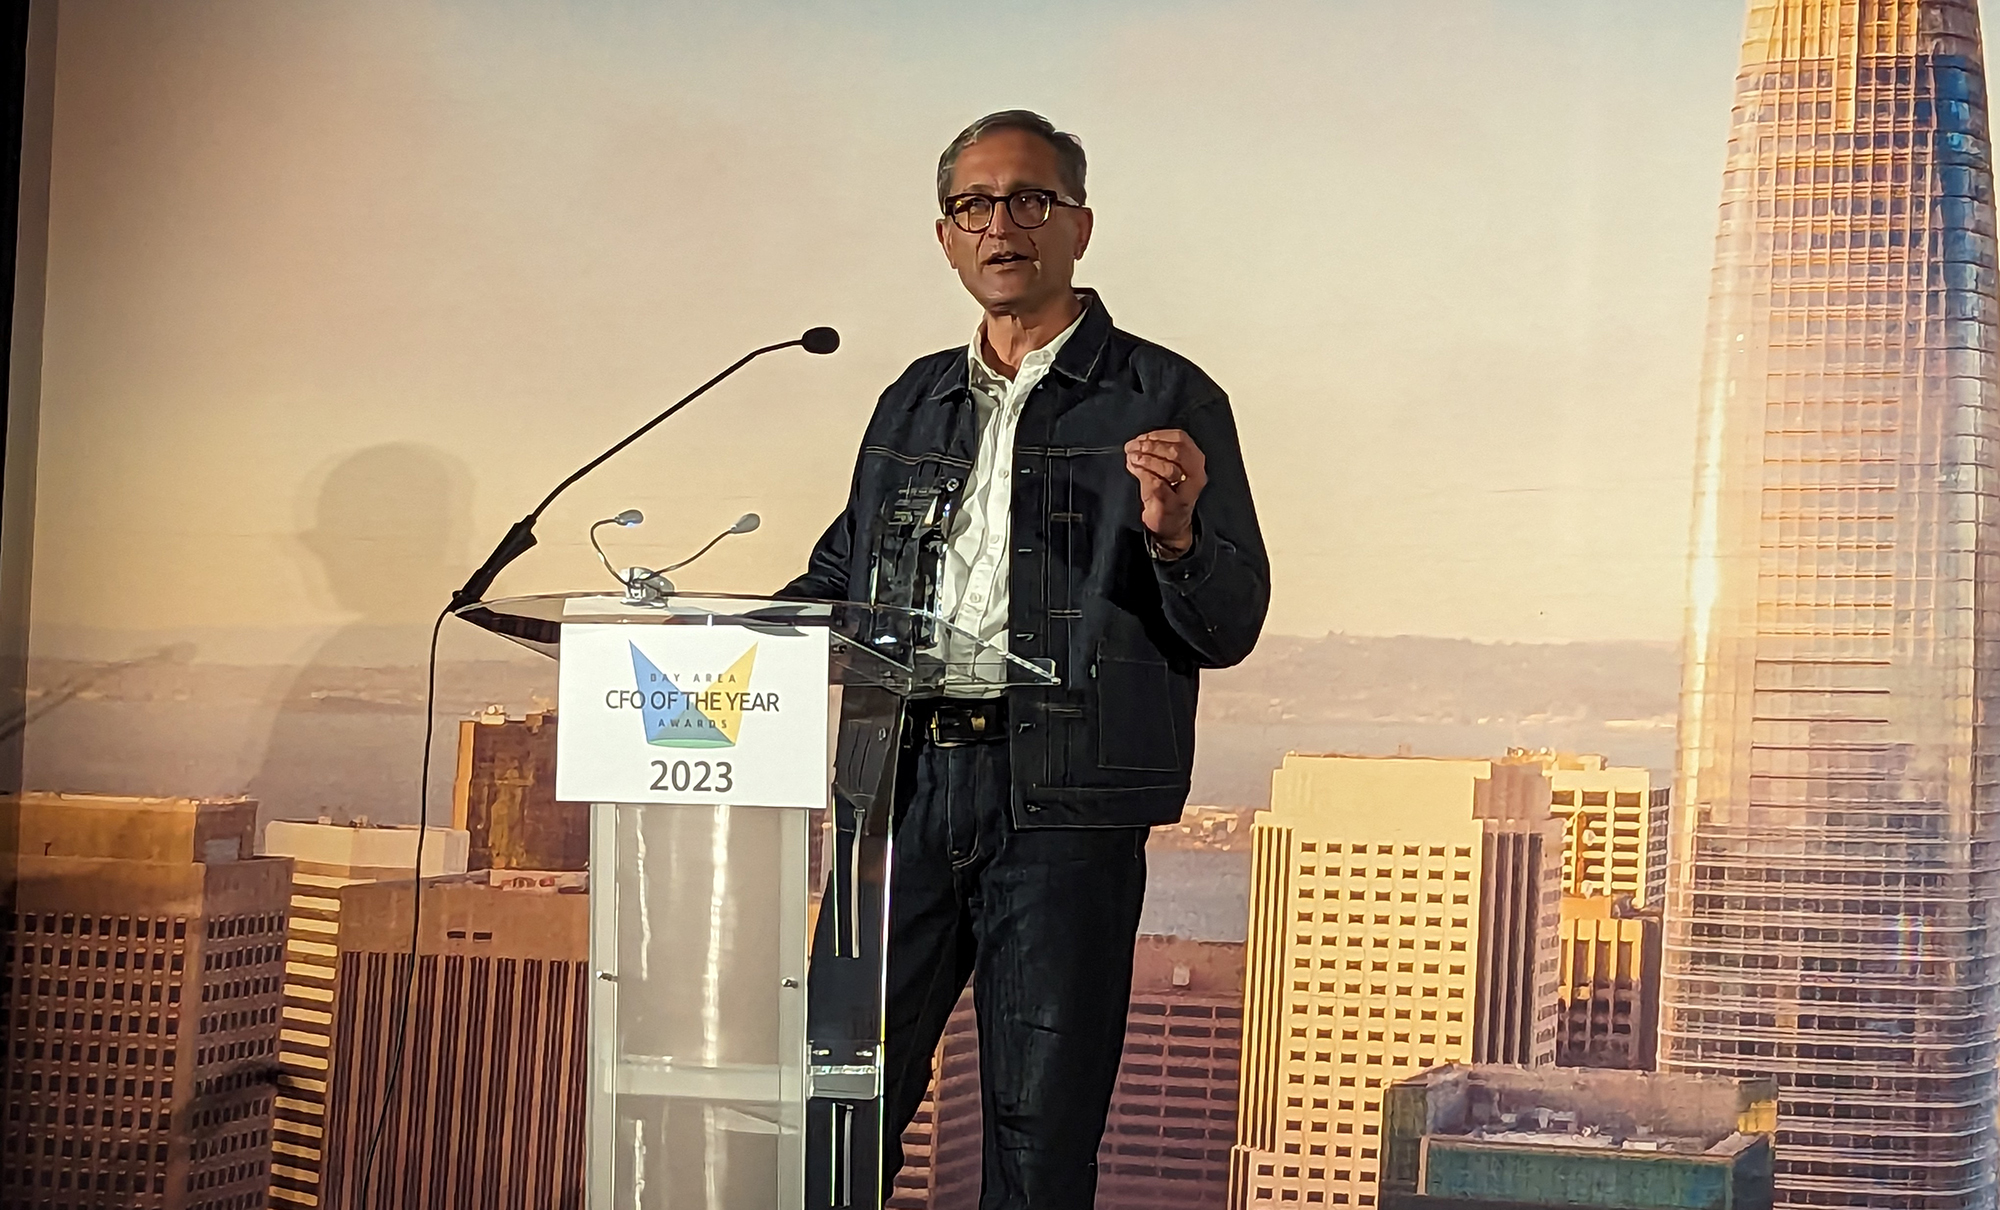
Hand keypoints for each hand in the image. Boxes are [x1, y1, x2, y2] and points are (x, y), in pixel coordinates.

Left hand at [1124, 429, 1205, 556]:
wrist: (1171, 527)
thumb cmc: (1168, 495)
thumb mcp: (1168, 468)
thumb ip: (1158, 453)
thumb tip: (1137, 442)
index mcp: (1196, 462)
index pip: (1181, 439)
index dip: (1158, 435)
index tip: (1141, 438)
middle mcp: (1196, 476)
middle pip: (1176, 452)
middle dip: (1150, 447)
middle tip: (1132, 447)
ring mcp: (1185, 493)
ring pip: (1168, 469)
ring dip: (1145, 460)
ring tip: (1132, 458)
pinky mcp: (1171, 505)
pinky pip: (1156, 484)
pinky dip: (1142, 474)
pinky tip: (1134, 470)